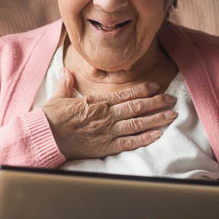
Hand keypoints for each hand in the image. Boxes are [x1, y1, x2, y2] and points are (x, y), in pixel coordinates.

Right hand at [42, 69, 177, 160]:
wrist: (46, 136)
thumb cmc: (51, 118)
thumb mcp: (58, 97)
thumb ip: (66, 83)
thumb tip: (66, 71)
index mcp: (97, 102)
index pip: (125, 94)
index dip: (143, 89)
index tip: (156, 86)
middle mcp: (106, 115)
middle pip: (137, 107)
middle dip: (157, 103)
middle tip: (172, 100)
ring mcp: (108, 131)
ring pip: (138, 123)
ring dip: (157, 119)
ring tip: (172, 115)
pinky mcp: (106, 147)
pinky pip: (129, 142)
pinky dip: (144, 138)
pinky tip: (157, 135)